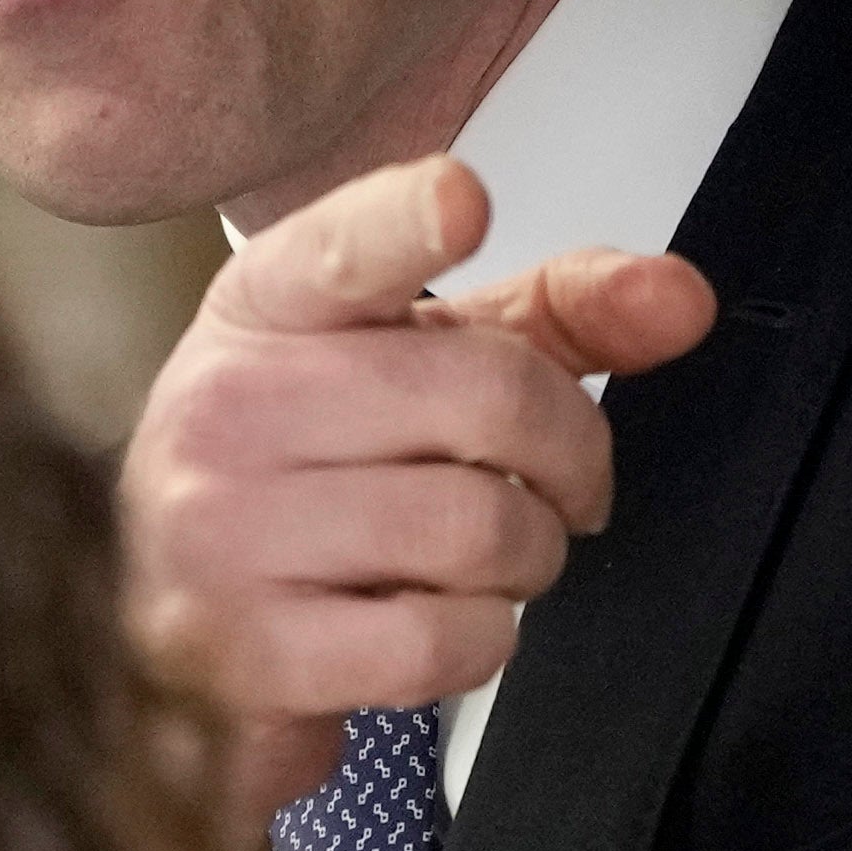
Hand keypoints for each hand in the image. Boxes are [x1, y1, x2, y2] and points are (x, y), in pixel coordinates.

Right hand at [121, 156, 719, 814]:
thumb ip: (552, 318)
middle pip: (489, 398)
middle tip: (558, 492)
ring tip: (482, 563)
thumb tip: (677, 301)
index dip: (408, 223)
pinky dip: (482, 641)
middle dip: (571, 460)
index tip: (459, 201)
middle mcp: (227, 406)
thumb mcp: (414, 366)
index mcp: (269, 310)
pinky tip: (436, 621)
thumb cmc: (303, 480)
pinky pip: (444, 640)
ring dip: (527, 560)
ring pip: (480, 528)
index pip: (342, 250)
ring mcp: (223, 531)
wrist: (175, 635)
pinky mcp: (245, 650)